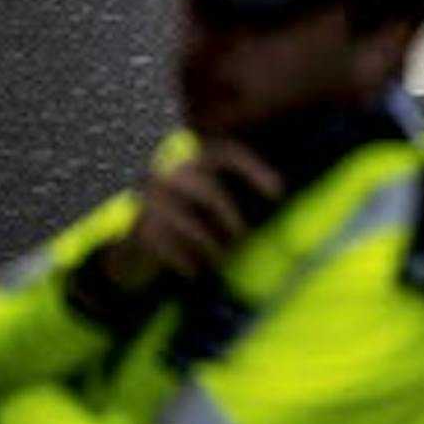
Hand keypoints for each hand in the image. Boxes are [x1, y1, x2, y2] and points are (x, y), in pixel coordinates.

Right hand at [100, 141, 283, 291]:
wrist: (141, 242)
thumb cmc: (194, 218)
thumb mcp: (215, 201)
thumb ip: (241, 194)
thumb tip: (282, 201)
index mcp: (197, 160)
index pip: (228, 153)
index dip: (254, 169)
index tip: (279, 193)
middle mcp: (173, 173)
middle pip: (209, 192)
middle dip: (230, 217)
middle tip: (241, 236)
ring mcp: (153, 199)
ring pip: (190, 224)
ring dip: (210, 245)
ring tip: (220, 256)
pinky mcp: (142, 227)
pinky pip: (170, 247)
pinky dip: (185, 261)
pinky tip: (193, 271)